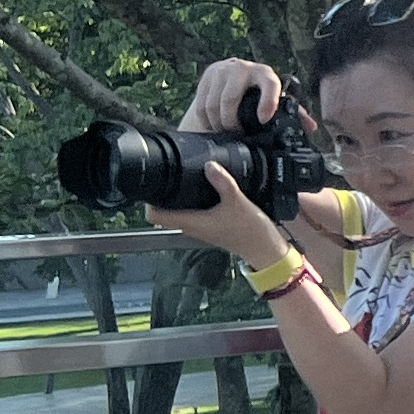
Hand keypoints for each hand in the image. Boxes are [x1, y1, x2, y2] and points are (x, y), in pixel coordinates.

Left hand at [157, 159, 292, 273]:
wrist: (265, 249)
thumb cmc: (250, 232)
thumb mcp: (238, 202)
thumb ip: (223, 182)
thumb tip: (209, 164)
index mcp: (191, 222)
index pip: (155, 215)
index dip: (148, 200)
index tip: (151, 184)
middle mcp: (191, 226)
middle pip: (163, 211)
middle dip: (162, 194)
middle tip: (167, 175)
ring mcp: (200, 227)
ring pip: (177, 211)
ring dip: (176, 198)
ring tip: (183, 178)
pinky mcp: (209, 225)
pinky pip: (192, 212)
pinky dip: (192, 201)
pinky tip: (203, 189)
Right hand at [183, 57, 287, 135]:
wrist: (233, 73)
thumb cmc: (259, 90)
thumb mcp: (276, 97)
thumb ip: (293, 112)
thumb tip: (311, 127)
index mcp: (265, 74)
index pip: (269, 85)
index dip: (267, 102)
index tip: (264, 120)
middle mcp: (243, 68)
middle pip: (230, 100)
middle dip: (232, 123)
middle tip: (236, 135)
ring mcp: (222, 71)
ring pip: (212, 104)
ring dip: (217, 124)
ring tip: (224, 133)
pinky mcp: (206, 77)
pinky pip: (200, 105)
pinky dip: (205, 121)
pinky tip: (213, 127)